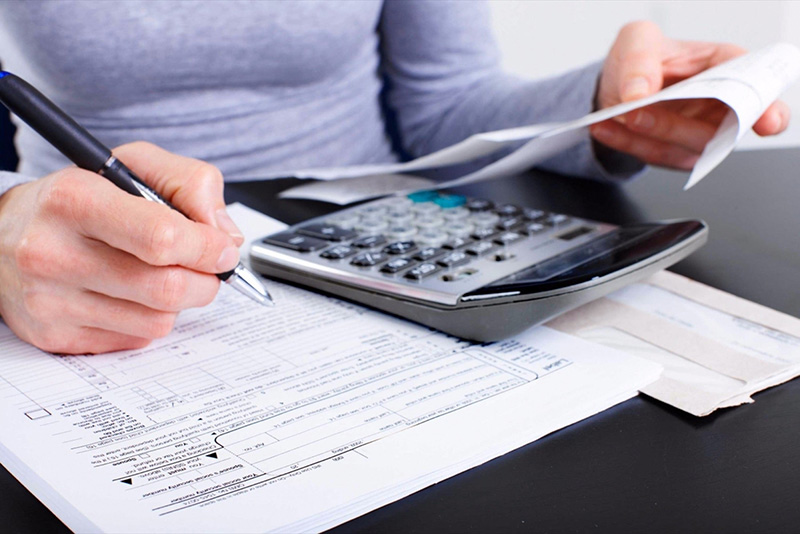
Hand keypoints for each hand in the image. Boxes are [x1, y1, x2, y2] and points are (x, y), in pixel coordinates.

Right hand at [0, 142, 244, 353]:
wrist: (2, 235)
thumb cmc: (77, 199)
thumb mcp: (132, 166)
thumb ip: (190, 184)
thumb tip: (226, 235)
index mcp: (74, 199)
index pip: (162, 237)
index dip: (208, 247)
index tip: (224, 248)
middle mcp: (53, 252)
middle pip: (166, 288)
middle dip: (205, 280)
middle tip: (206, 268)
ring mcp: (50, 300)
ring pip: (157, 320)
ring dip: (178, 301)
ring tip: (161, 275)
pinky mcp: (55, 335)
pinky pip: (136, 339)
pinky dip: (149, 318)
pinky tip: (130, 295)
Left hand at [590, 20, 790, 169]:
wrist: (613, 88)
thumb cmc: (640, 60)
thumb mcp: (636, 41)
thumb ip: (640, 60)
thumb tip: (640, 93)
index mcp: (725, 68)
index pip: (754, 87)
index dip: (766, 107)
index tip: (767, 122)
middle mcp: (719, 105)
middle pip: (718, 127)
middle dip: (677, 124)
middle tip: (639, 111)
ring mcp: (699, 134)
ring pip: (685, 147)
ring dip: (648, 134)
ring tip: (619, 115)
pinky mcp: (675, 155)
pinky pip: (654, 156)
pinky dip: (626, 143)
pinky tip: (604, 128)